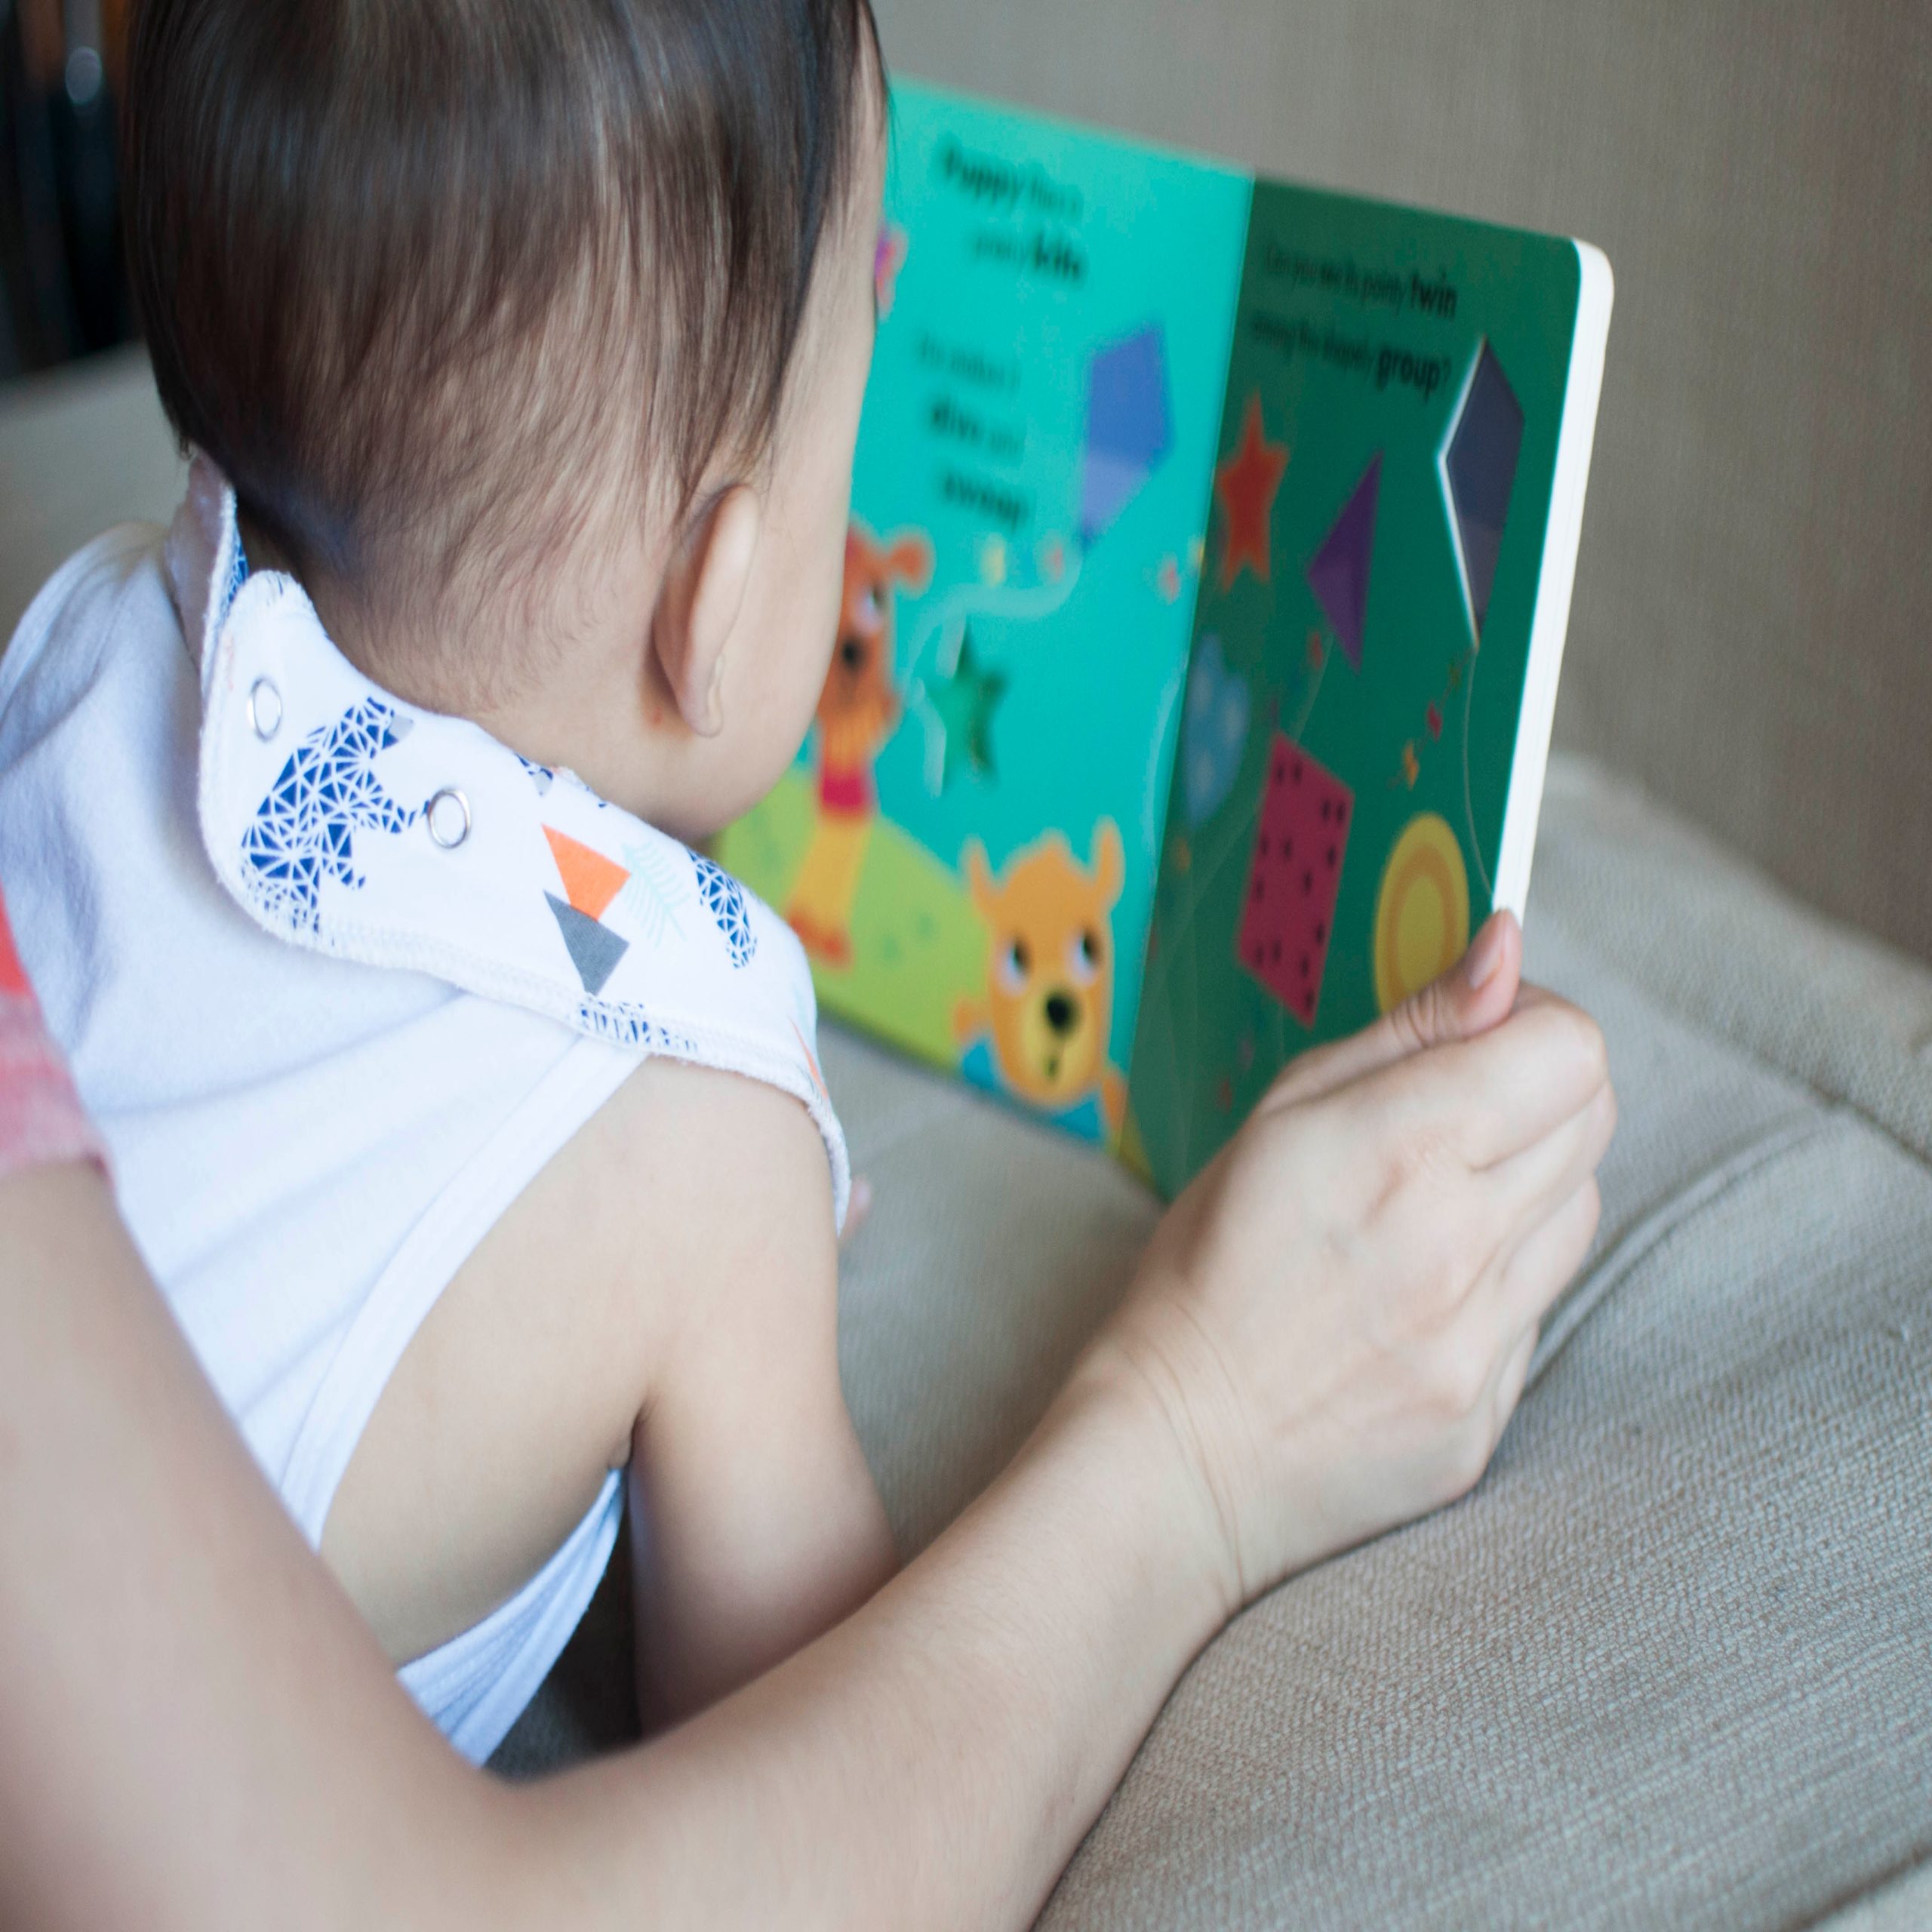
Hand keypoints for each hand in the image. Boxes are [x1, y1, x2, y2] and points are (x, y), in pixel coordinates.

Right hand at [1093, 913, 1614, 1613]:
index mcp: (1399, 1149)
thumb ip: (1407, 1031)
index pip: (1569, 1048)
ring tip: (1432, 1208)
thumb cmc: (1206, 1270)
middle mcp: (1460, 1243)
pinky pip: (1543, 1304)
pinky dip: (1502, 1278)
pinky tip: (1418, 1292)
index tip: (1480, 1036)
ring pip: (1584, 1208)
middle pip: (1595, 1118)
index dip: (1532, 1023)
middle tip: (1453, 1116)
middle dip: (1539, 1091)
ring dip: (1531, 1184)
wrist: (1176, 1455)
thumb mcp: (1278, 1118)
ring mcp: (1485, 1338)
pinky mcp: (1495, 1409)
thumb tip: (1504, 951)